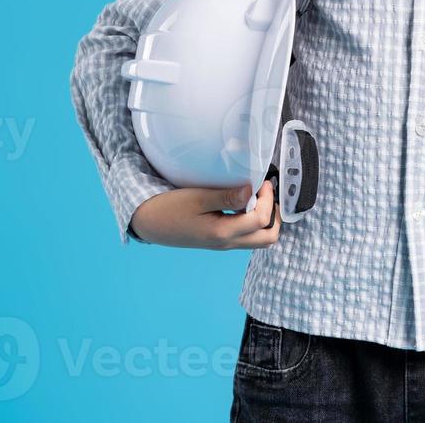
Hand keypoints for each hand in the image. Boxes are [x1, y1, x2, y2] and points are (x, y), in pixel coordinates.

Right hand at [129, 181, 281, 249]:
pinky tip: (243, 203)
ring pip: (258, 239)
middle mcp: (226, 243)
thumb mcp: (198, 198)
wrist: (148, 223)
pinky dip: (253, 221)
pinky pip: (246, 236)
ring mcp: (223, 244)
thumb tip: (251, 191)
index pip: (260, 220)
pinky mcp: (218, 240)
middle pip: (267, 239)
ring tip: (258, 197)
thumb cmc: (169, 209)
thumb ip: (226, 196)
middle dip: (275, 215)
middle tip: (268, 193)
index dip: (268, 199)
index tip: (262, 181)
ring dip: (266, 219)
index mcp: (222, 234)